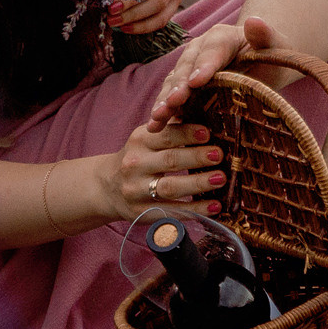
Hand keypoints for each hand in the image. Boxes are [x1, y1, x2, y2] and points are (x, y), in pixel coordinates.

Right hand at [104, 119, 224, 222]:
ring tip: (220, 179)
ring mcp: (137, 190)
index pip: (166, 135)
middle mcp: (135, 164)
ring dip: (198, 183)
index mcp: (140, 140)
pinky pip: (172, 211)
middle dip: (197, 157)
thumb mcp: (148, 139)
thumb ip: (172, 129)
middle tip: (220, 155)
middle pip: (170, 160)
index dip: (188, 134)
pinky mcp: (142, 212)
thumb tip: (208, 116)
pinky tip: (215, 206)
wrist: (107, 186)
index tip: (208, 133)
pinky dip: (196, 209)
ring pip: (170, 187)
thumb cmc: (139, 157)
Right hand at [145, 14, 291, 130]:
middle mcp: (199, 50)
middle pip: (187, 67)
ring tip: (157, 118)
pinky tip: (156, 128)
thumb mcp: (276, 46)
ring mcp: (189, 68)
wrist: (263, 66)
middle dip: (178, 86)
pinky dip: (164, 112)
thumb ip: (266, 35)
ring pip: (173, 83)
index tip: (196, 82)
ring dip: (165, 100)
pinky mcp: (184, 87)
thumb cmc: (272, 56)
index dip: (204, 66)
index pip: (212, 50)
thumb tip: (255, 21)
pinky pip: (172, 98)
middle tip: (172, 103)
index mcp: (221, 37)